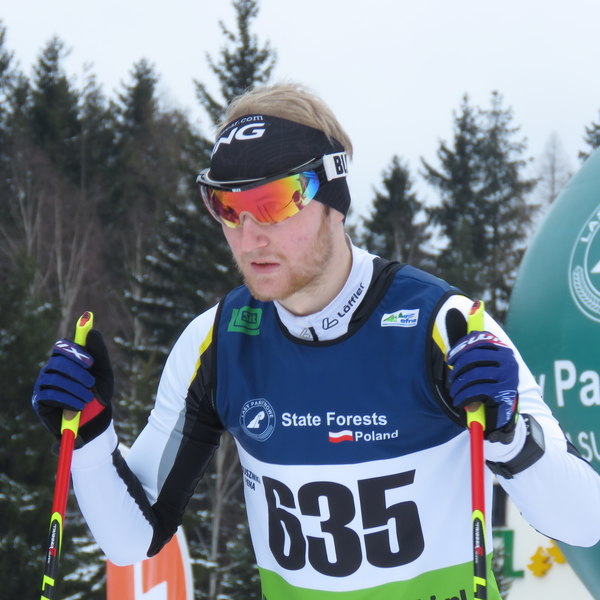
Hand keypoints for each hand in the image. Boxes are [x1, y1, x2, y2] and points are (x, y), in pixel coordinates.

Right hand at [32, 329, 113, 445]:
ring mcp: (43, 384)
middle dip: (77, 373)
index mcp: (66, 359)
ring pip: (54, 379)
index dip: (75, 351)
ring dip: (75, 389)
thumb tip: (92, 330)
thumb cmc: (99, 393)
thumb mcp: (104, 373)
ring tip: (88, 398)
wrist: (95, 420)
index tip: (91, 362)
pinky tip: (78, 406)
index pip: (62, 346)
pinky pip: (49, 395)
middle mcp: (51, 369)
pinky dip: (67, 400)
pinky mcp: (39, 400)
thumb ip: (99, 352)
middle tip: (91, 383)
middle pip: (57, 362)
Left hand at [447, 330, 518, 439]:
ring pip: (473, 374)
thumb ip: (471, 349)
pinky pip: (477, 390)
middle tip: (451, 380)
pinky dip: (464, 396)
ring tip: (454, 393)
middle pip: (473, 356)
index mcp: (502, 349)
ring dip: (458, 385)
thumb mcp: (482, 366)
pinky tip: (459, 401)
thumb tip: (460, 324)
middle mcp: (508, 360)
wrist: (503, 412)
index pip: (478, 340)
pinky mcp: (504, 391)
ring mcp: (507, 375)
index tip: (449, 359)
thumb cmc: (489, 385)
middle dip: (457, 369)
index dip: (460, 348)